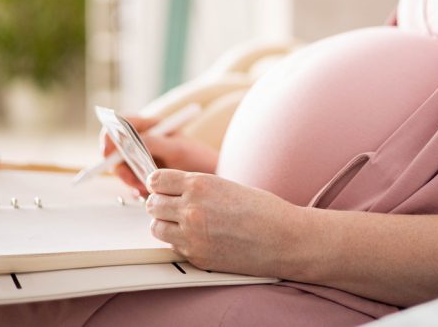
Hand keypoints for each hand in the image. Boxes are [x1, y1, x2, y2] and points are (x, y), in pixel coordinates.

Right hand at [102, 116, 218, 194]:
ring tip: (146, 187)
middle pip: (116, 148)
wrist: (213, 179)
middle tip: (132, 178)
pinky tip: (148, 192)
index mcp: (151, 125)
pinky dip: (135, 187)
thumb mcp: (178, 149)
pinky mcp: (145, 174)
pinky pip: (130, 180)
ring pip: (121, 167)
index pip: (121, 123)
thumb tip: (128, 141)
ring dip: (129, 178)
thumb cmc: (199, 159)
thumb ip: (153, 142)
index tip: (107, 150)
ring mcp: (143, 157)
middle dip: (120, 165)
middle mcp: (144, 140)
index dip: (110, 135)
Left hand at [145, 169, 306, 277]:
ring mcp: (191, 235)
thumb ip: (198, 188)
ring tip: (183, 224)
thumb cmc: (264, 211)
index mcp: (200, 184)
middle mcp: (191, 208)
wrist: (284, 239)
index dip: (159, 184)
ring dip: (166, 225)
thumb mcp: (226, 186)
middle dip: (161, 205)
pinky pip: (172, 247)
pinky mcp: (196, 256)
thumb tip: (174, 191)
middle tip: (173, 207)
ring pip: (156, 227)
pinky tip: (197, 238)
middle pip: (152, 204)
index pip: (156, 180)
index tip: (164, 188)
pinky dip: (179, 242)